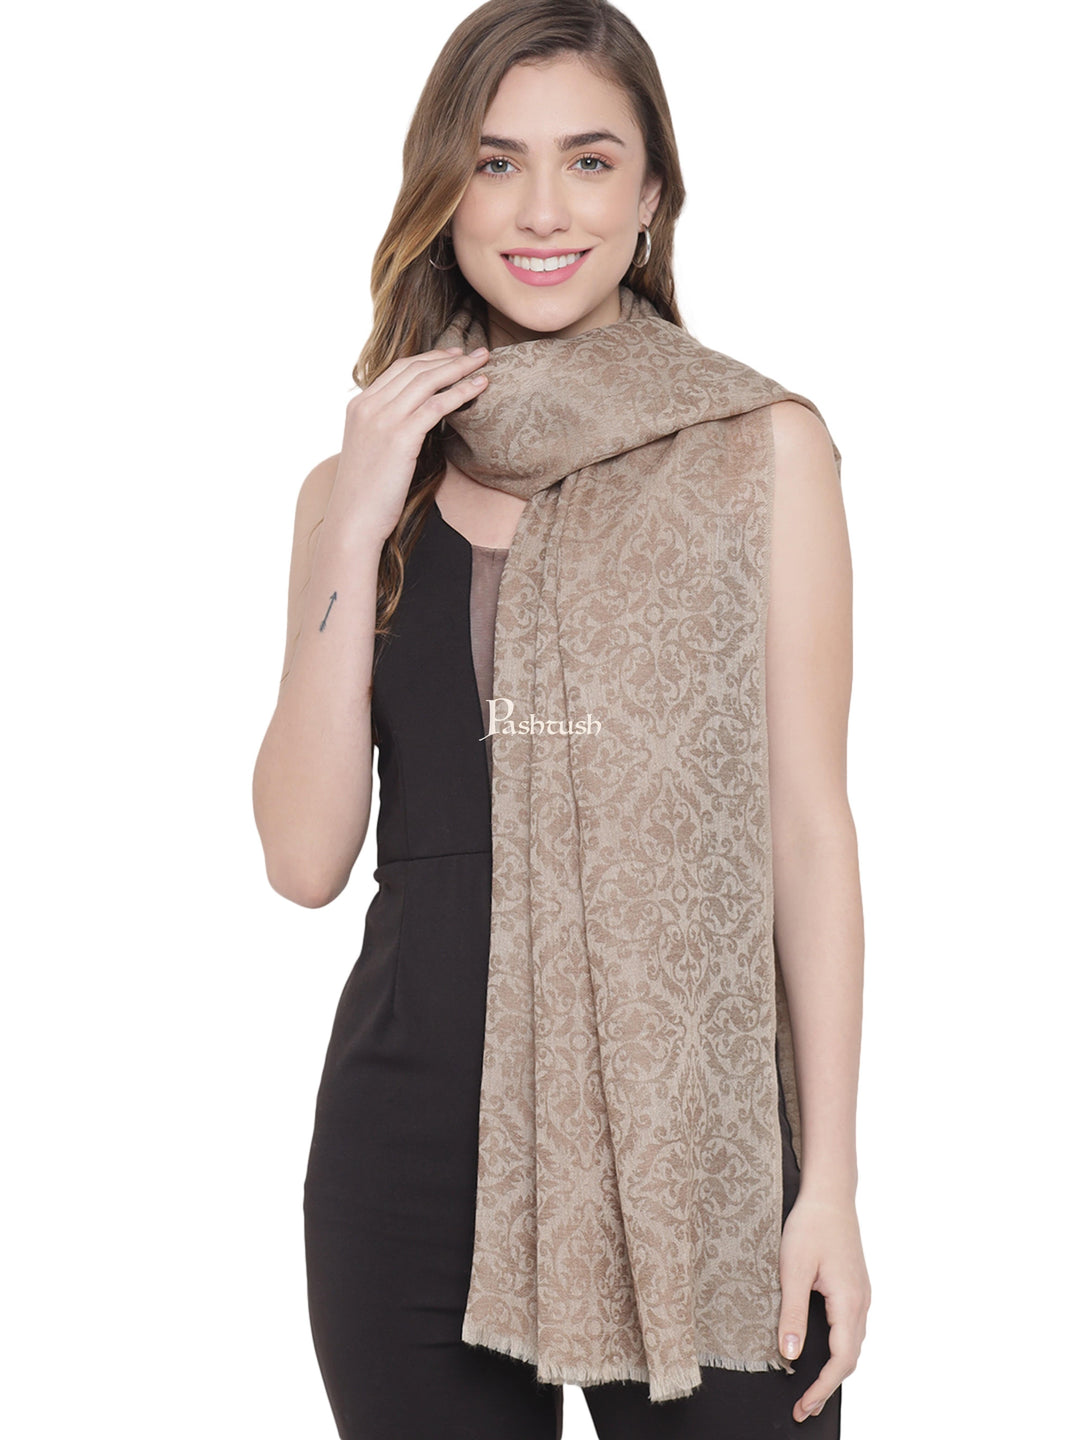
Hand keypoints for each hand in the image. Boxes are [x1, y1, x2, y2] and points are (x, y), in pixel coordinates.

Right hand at [324, 343, 490, 545]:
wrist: (354, 519)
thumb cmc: (367, 494)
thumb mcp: (371, 451)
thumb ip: (386, 429)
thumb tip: (414, 423)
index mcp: (359, 406)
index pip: (398, 370)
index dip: (428, 359)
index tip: (453, 355)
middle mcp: (368, 406)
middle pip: (414, 369)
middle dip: (448, 357)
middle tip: (476, 352)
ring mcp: (383, 419)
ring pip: (427, 381)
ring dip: (460, 368)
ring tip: (484, 362)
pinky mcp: (400, 436)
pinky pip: (437, 405)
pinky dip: (461, 392)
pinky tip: (480, 386)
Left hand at [777, 1192, 870, 1422]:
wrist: (830, 1194)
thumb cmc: (810, 1226)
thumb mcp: (792, 1269)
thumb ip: (792, 1313)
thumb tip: (791, 1354)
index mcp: (848, 1301)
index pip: (842, 1359)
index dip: (823, 1387)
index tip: (804, 1406)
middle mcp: (861, 1302)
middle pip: (851, 1358)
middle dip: (828, 1385)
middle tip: (803, 1407)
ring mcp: (861, 1294)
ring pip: (854, 1343)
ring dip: (834, 1369)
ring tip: (810, 1386)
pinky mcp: (855, 1287)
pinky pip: (852, 1327)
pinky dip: (839, 1348)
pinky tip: (821, 1350)